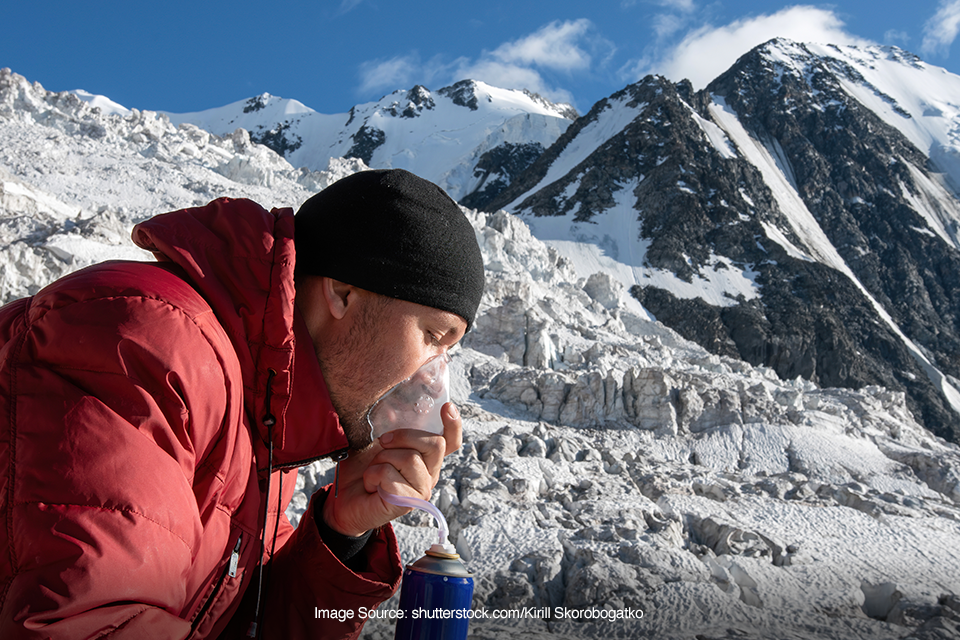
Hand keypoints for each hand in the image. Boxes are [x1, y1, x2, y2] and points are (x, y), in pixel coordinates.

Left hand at [321, 402, 462, 536]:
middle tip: (383, 442)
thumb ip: (387, 426)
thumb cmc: (361, 469)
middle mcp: (429, 474)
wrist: (342, 499)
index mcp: (425, 457)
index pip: (450, 442)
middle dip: (405, 436)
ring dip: (381, 459)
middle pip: (435, 444)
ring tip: (373, 471)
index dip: (453, 424)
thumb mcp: (373, 441)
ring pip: (410, 458)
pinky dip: (372, 475)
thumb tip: (392, 409)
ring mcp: (421, 490)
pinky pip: (389, 475)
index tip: (447, 406)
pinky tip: (370, 486)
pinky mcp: (407, 503)